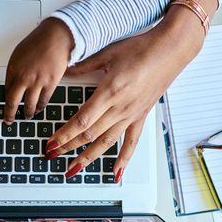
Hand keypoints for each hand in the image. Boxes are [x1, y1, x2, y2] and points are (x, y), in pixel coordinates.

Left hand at [4, 18, 73, 122]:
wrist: (56, 37)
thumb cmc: (38, 42)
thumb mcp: (19, 54)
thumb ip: (15, 70)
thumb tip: (14, 84)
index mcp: (13, 69)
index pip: (6, 90)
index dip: (6, 101)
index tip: (5, 107)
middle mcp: (23, 77)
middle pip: (13, 102)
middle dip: (10, 114)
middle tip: (9, 121)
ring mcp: (37, 82)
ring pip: (29, 105)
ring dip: (27, 113)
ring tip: (27, 116)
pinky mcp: (50, 84)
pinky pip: (43, 101)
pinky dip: (40, 107)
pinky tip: (39, 109)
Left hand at [45, 22, 203, 182]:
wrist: (170, 50)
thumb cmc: (141, 48)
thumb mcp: (108, 53)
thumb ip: (84, 65)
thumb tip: (66, 71)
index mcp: (110, 91)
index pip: (82, 120)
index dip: (65, 134)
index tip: (51, 142)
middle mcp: (121, 107)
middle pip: (90, 134)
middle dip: (68, 146)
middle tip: (52, 154)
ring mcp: (132, 114)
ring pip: (106, 142)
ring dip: (88, 157)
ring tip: (73, 169)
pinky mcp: (141, 116)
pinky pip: (131, 142)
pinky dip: (123, 160)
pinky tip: (116, 174)